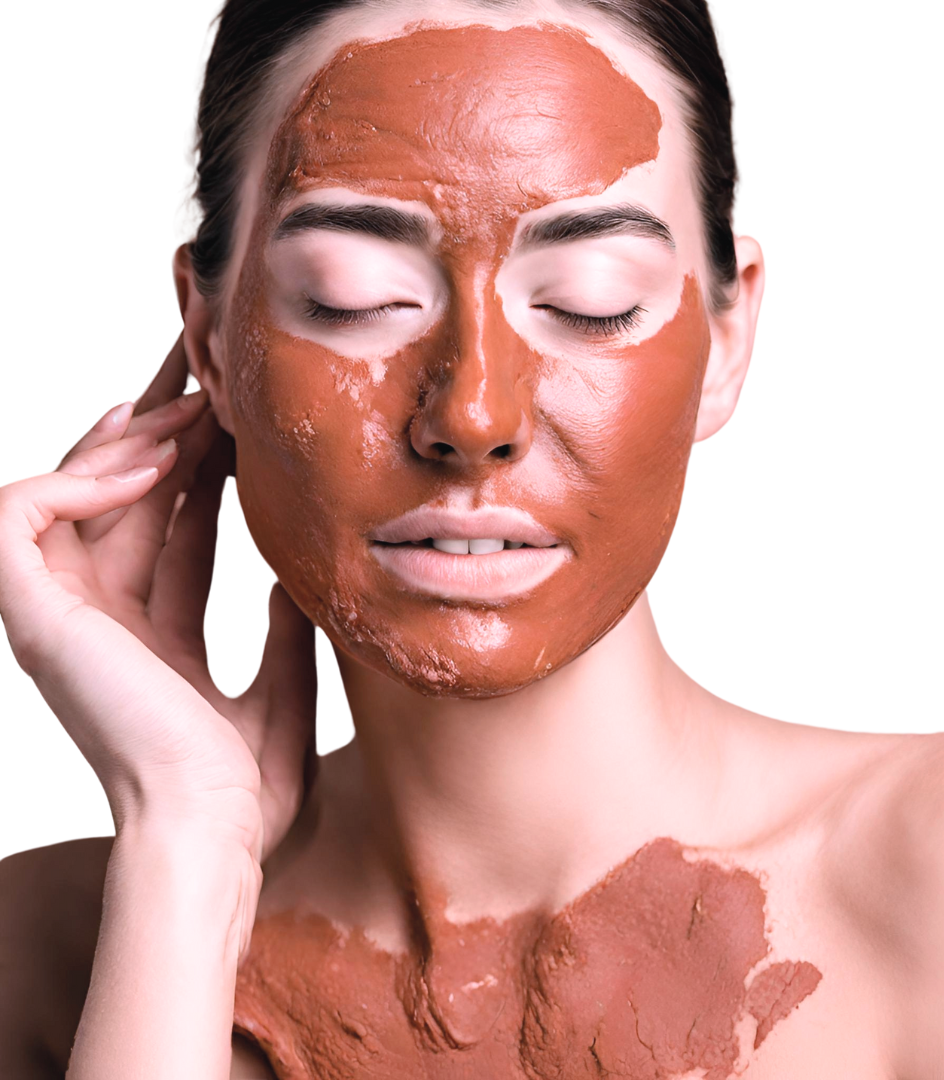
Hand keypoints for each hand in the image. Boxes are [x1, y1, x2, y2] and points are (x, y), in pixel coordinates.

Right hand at [0, 336, 316, 860]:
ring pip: (73, 492)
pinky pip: (22, 518)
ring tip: (195, 404)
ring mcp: (61, 614)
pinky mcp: (35, 616)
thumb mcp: (277, 687)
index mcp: (147, 634)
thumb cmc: (244, 789)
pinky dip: (74, 480)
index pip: (168, 526)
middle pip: (122, 497)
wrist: (212, 838)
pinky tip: (147, 464)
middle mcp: (98, 616)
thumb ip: (280, 627)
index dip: (197, 467)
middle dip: (164, 427)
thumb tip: (297, 576)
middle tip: (206, 365)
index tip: (235, 415)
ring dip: (131, 441)